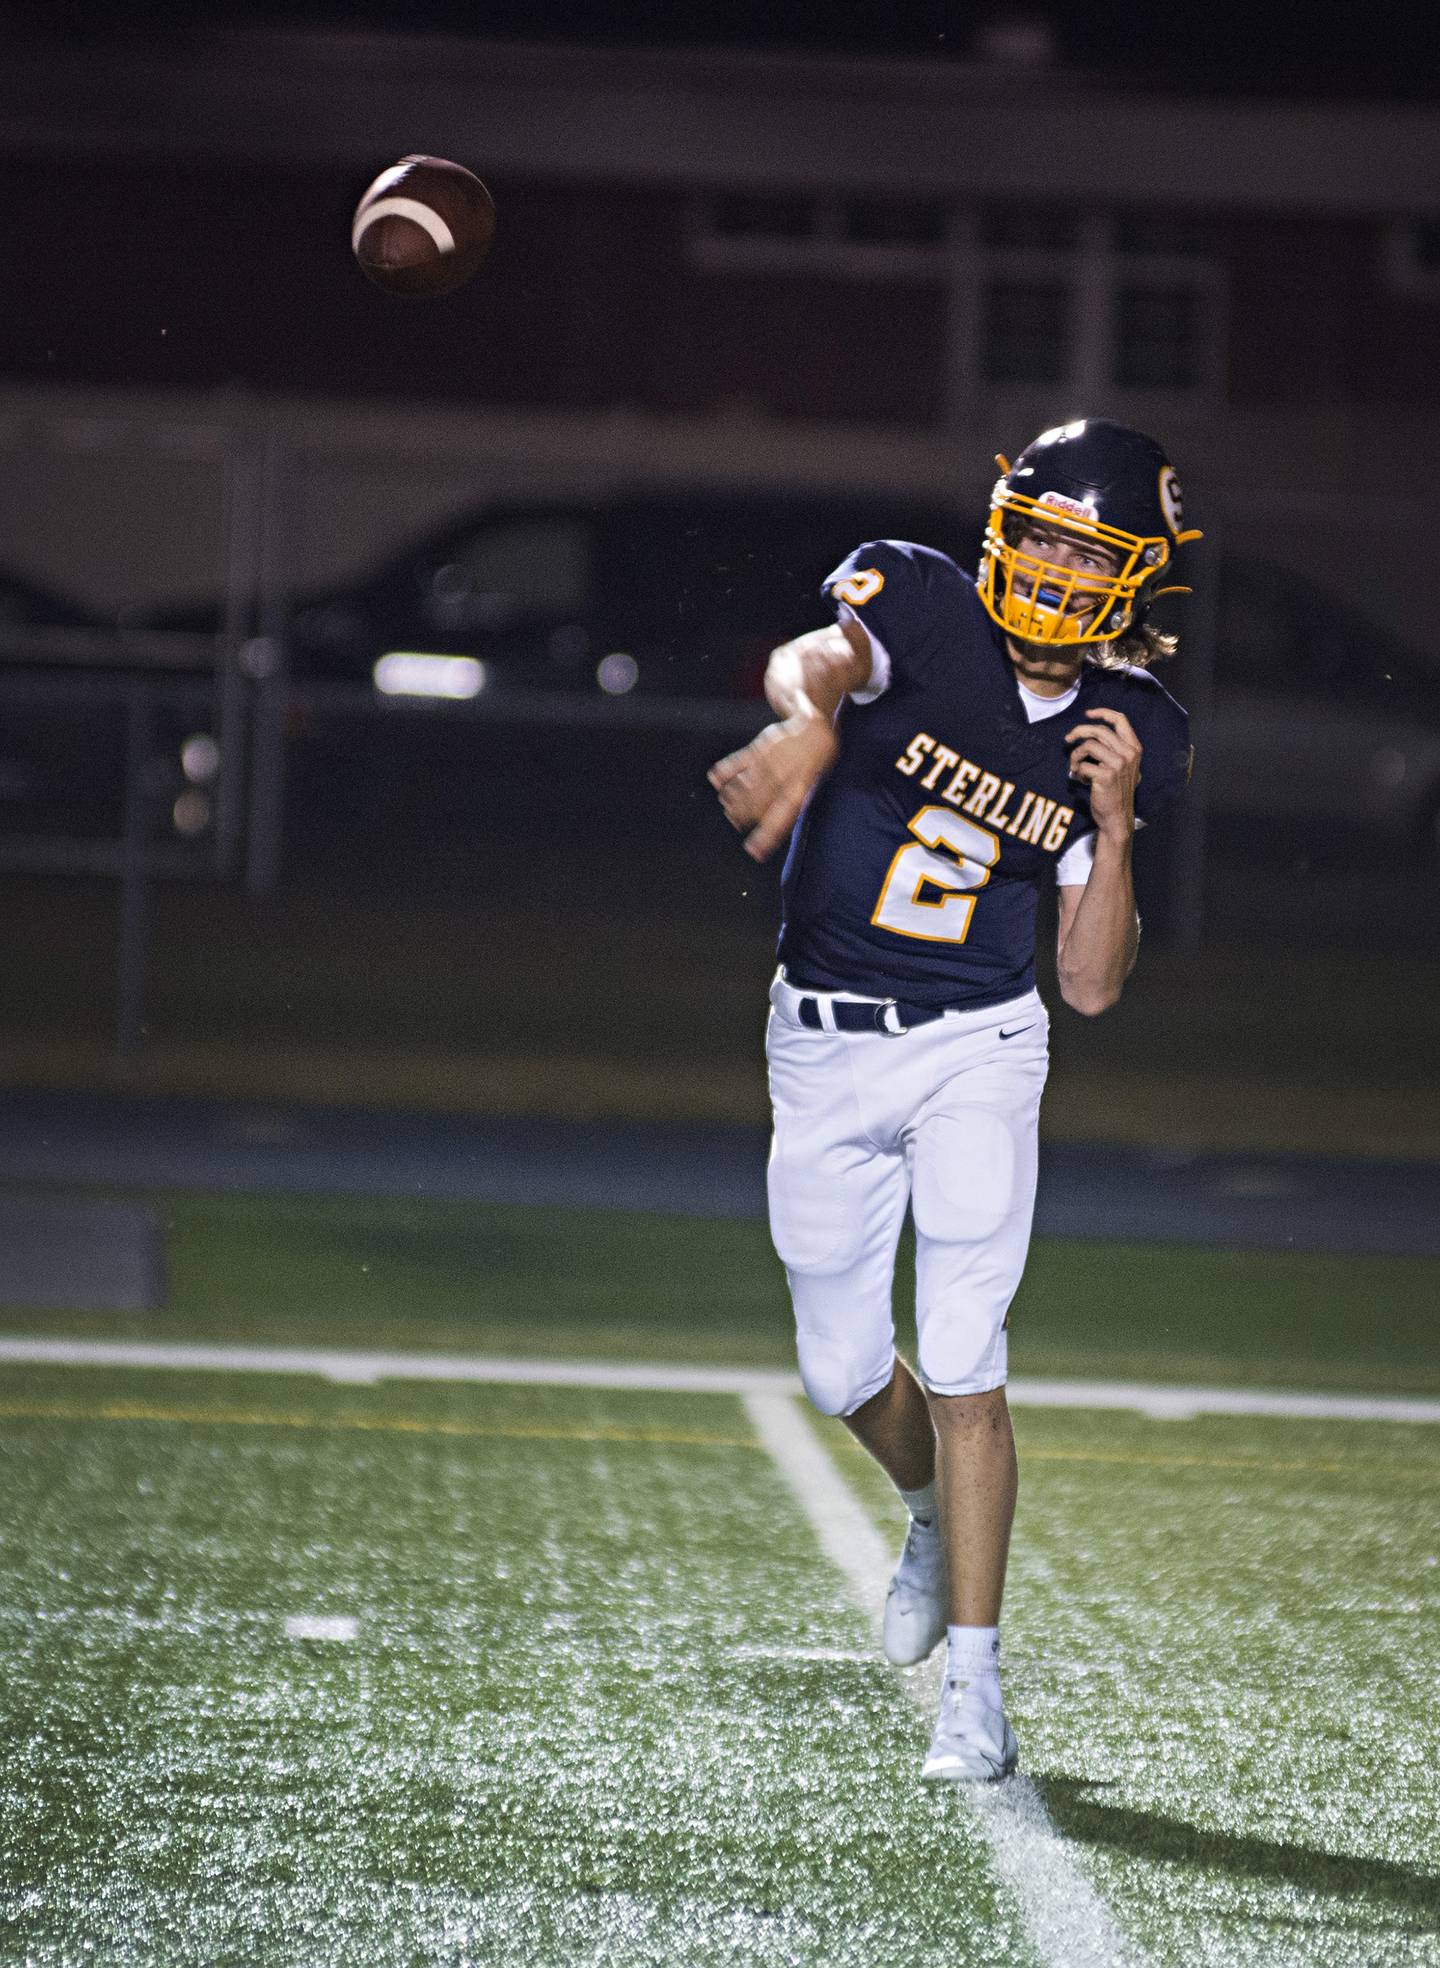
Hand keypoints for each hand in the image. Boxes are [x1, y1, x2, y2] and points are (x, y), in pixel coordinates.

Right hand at [708, 712, 839, 860]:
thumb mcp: (812, 781)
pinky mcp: (761, 745)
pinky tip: (715, 779)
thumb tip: (771, 823)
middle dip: (745, 815)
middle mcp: (784, 773)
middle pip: (759, 801)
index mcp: (800, 786)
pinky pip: (741, 759)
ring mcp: (771, 758)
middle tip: (735, 823)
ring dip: (734, 797)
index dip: (767, 835)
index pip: (782, 816)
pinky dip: (727, 769)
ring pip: (748, 782)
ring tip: (726, 807)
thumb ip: (794, 800)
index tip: (754, 851)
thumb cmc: (814, 760)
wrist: (814, 724)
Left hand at [1065, 707, 1140, 839]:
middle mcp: (1128, 753)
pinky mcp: (1106, 776)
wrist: (1117, 816)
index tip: (1087, 713)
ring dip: (1076, 755)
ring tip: (1075, 766)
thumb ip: (1115, 749)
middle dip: (1078, 731)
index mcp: (1134, 748)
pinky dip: (1077, 771)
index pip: (1120, 720)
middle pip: (1098, 730)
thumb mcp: (1124, 766)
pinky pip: (1083, 764)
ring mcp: (1118, 764)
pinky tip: (1081, 779)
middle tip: (1068, 739)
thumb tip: (1091, 733)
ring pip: (1088, 745)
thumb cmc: (1116, 790)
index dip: (1102, 713)